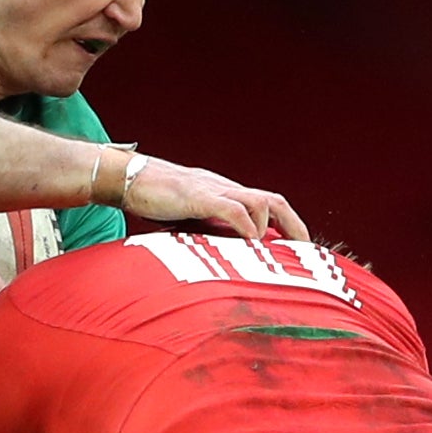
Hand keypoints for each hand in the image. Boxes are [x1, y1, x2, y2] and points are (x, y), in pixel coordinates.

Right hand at [123, 158, 308, 241]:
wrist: (127, 177)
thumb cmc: (154, 199)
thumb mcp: (187, 217)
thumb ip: (207, 230)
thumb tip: (223, 254)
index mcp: (226, 194)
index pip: (268, 204)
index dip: (288, 225)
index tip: (298, 250)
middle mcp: (226, 189)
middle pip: (274, 201)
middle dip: (295, 227)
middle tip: (304, 253)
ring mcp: (214, 190)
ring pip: (261, 203)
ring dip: (267, 231)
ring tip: (265, 255)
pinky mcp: (199, 196)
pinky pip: (234, 210)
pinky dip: (247, 229)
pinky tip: (248, 245)